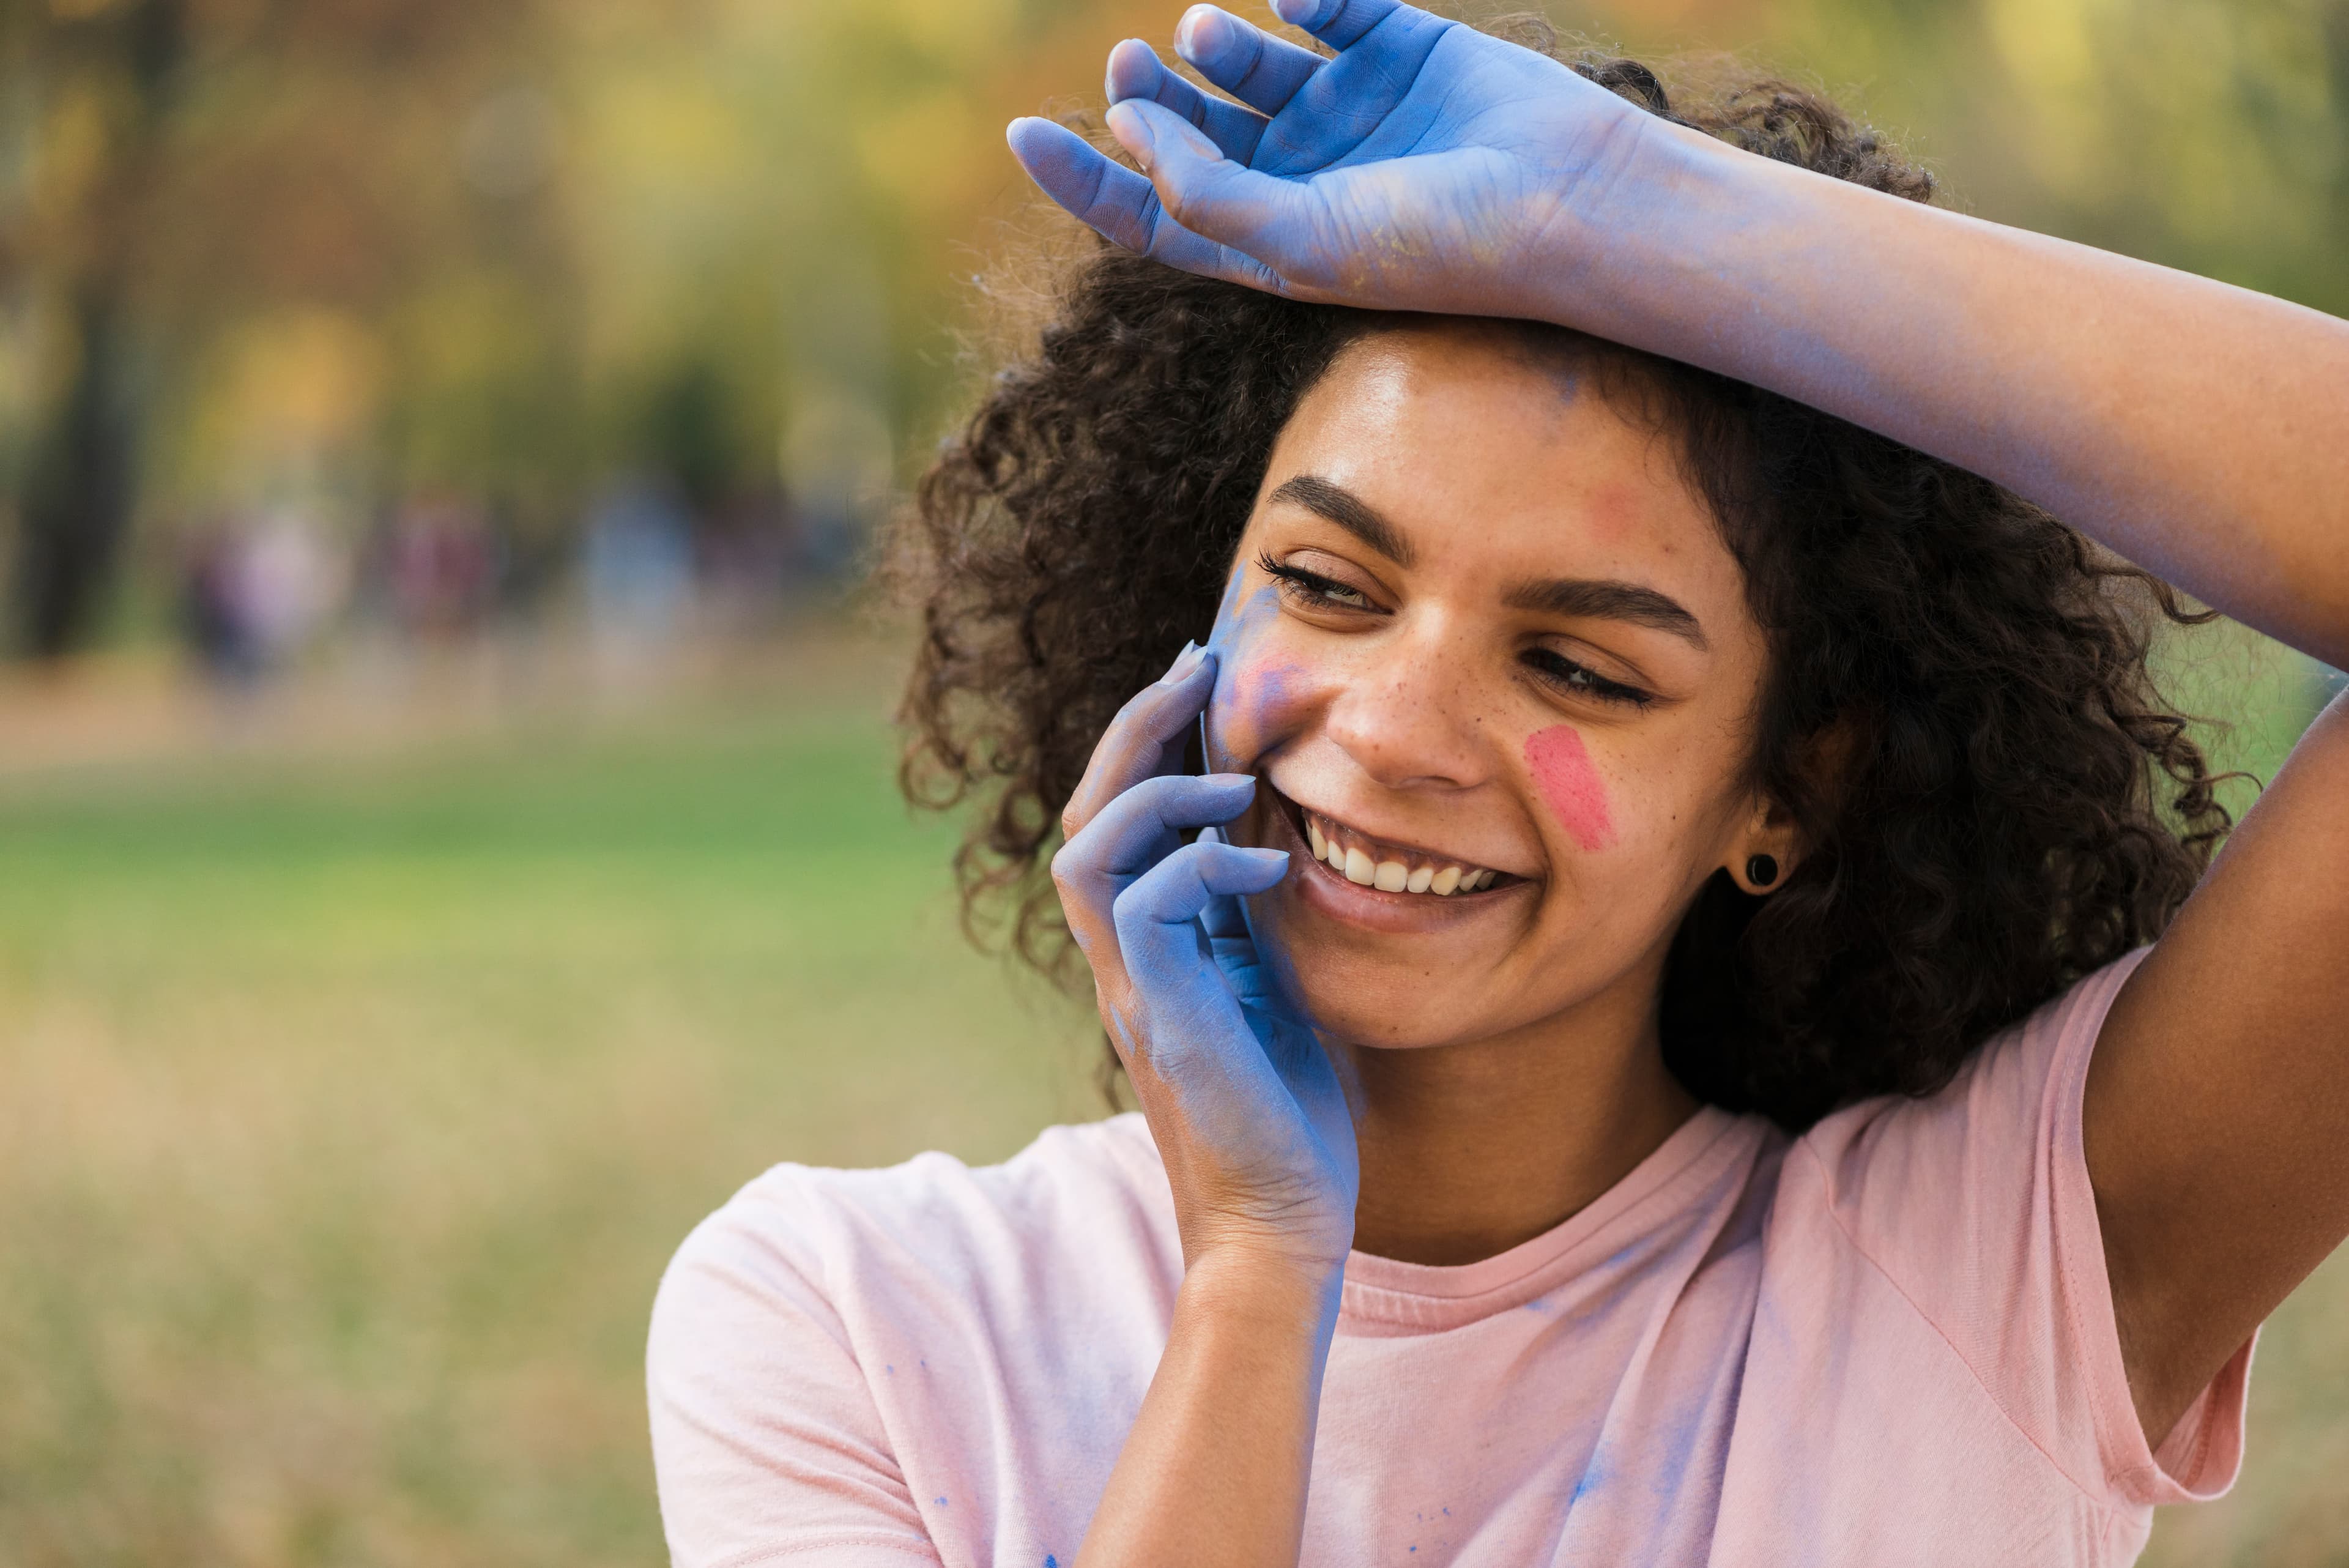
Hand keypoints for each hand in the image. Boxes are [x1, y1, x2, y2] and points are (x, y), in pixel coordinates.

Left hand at [1005, 0, 1655, 318]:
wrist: (1565, 201)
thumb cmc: (1435, 245)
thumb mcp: (1298, 244)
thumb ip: (1202, 195)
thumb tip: (1128, 128)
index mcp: (1268, 241)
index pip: (1151, 215)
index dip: (1084, 178)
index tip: (1024, 133)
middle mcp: (1299, 176)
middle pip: (1188, 129)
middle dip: (1146, 96)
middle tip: (1132, 64)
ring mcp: (1346, 109)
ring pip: (1246, 63)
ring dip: (1212, 44)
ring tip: (1204, 34)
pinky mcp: (1395, 44)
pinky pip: (1327, 2)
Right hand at [1053, 642, 1359, 1280]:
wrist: (1280, 1225)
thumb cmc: (1287, 1118)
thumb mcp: (1275, 990)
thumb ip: (1255, 924)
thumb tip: (1277, 844)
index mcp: (1148, 952)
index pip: (1118, 825)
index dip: (1150, 744)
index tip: (1204, 680)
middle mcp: (1123, 964)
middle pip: (1084, 817)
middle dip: (1137, 730)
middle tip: (1198, 668)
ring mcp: (1133, 991)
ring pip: (1087, 851)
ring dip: (1155, 792)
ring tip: (1234, 777)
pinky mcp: (1162, 1018)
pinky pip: (1144, 908)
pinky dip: (1201, 865)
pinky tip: (1267, 863)